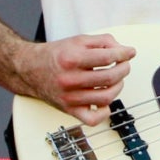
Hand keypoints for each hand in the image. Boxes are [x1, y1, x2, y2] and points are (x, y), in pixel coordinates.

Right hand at [15, 33, 135, 126]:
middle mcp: (70, 79)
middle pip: (109, 77)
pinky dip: (104, 113)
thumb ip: (102, 41)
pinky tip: (105, 102)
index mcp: (71, 59)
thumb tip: (123, 49)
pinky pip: (92, 119)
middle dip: (123, 69)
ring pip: (106, 97)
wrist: (30, 68)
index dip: (124, 54)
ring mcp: (70, 96)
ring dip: (118, 87)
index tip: (130, 52)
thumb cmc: (55, 56)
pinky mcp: (69, 109)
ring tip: (116, 80)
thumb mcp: (78, 41)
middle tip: (124, 65)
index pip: (107, 57)